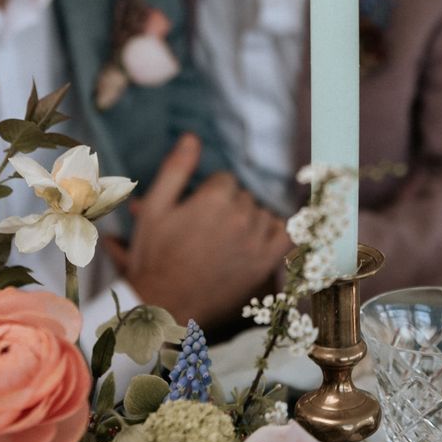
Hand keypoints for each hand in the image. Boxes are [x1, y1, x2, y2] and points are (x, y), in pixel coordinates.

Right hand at [105, 134, 291, 326]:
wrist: (165, 304)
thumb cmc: (155, 257)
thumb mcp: (154, 209)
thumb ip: (175, 170)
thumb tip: (192, 138)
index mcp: (214, 199)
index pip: (225, 179)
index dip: (209, 192)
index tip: (197, 210)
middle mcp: (241, 216)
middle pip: (244, 195)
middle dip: (228, 206)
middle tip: (207, 228)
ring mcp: (257, 241)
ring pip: (263, 213)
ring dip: (249, 220)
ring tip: (226, 237)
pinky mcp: (265, 263)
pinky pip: (286, 235)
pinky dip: (277, 232)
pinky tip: (261, 237)